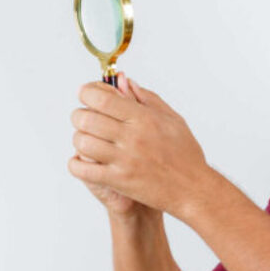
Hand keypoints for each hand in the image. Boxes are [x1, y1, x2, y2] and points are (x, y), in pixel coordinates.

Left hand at [67, 74, 213, 218]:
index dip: (87, 93)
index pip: (102, 99)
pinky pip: (84, 171)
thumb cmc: (185, 154)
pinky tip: (82, 161)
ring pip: (83, 142)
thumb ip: (146, 98)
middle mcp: (132, 137)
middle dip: (79, 115)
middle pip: (87, 118)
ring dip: (79, 138)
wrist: (193, 189)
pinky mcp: (119, 181)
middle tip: (83, 118)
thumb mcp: (172, 119)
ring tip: (86, 139)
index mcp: (144, 118)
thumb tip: (123, 81)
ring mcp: (124, 160)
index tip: (85, 95)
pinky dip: (76, 164)